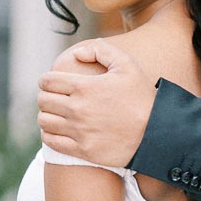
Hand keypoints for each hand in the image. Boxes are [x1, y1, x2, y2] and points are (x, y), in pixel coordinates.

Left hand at [37, 38, 156, 165]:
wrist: (157, 133)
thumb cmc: (142, 97)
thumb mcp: (127, 65)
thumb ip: (101, 51)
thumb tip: (77, 53)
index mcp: (84, 86)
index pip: (47, 81)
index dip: (46, 80)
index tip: (51, 84)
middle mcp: (78, 109)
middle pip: (43, 101)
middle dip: (46, 97)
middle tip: (54, 98)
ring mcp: (79, 131)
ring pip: (44, 121)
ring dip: (47, 116)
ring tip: (56, 115)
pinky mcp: (83, 150)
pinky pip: (52, 142)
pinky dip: (50, 135)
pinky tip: (58, 131)